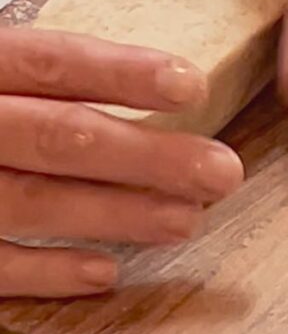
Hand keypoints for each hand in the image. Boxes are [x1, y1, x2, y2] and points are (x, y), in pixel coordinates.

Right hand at [0, 29, 242, 297]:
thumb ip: (20, 71)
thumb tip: (121, 80)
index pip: (51, 60)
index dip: (122, 71)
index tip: (192, 83)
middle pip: (60, 136)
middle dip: (148, 156)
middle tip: (221, 171)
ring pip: (33, 201)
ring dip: (116, 214)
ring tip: (185, 220)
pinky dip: (47, 272)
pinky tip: (106, 273)